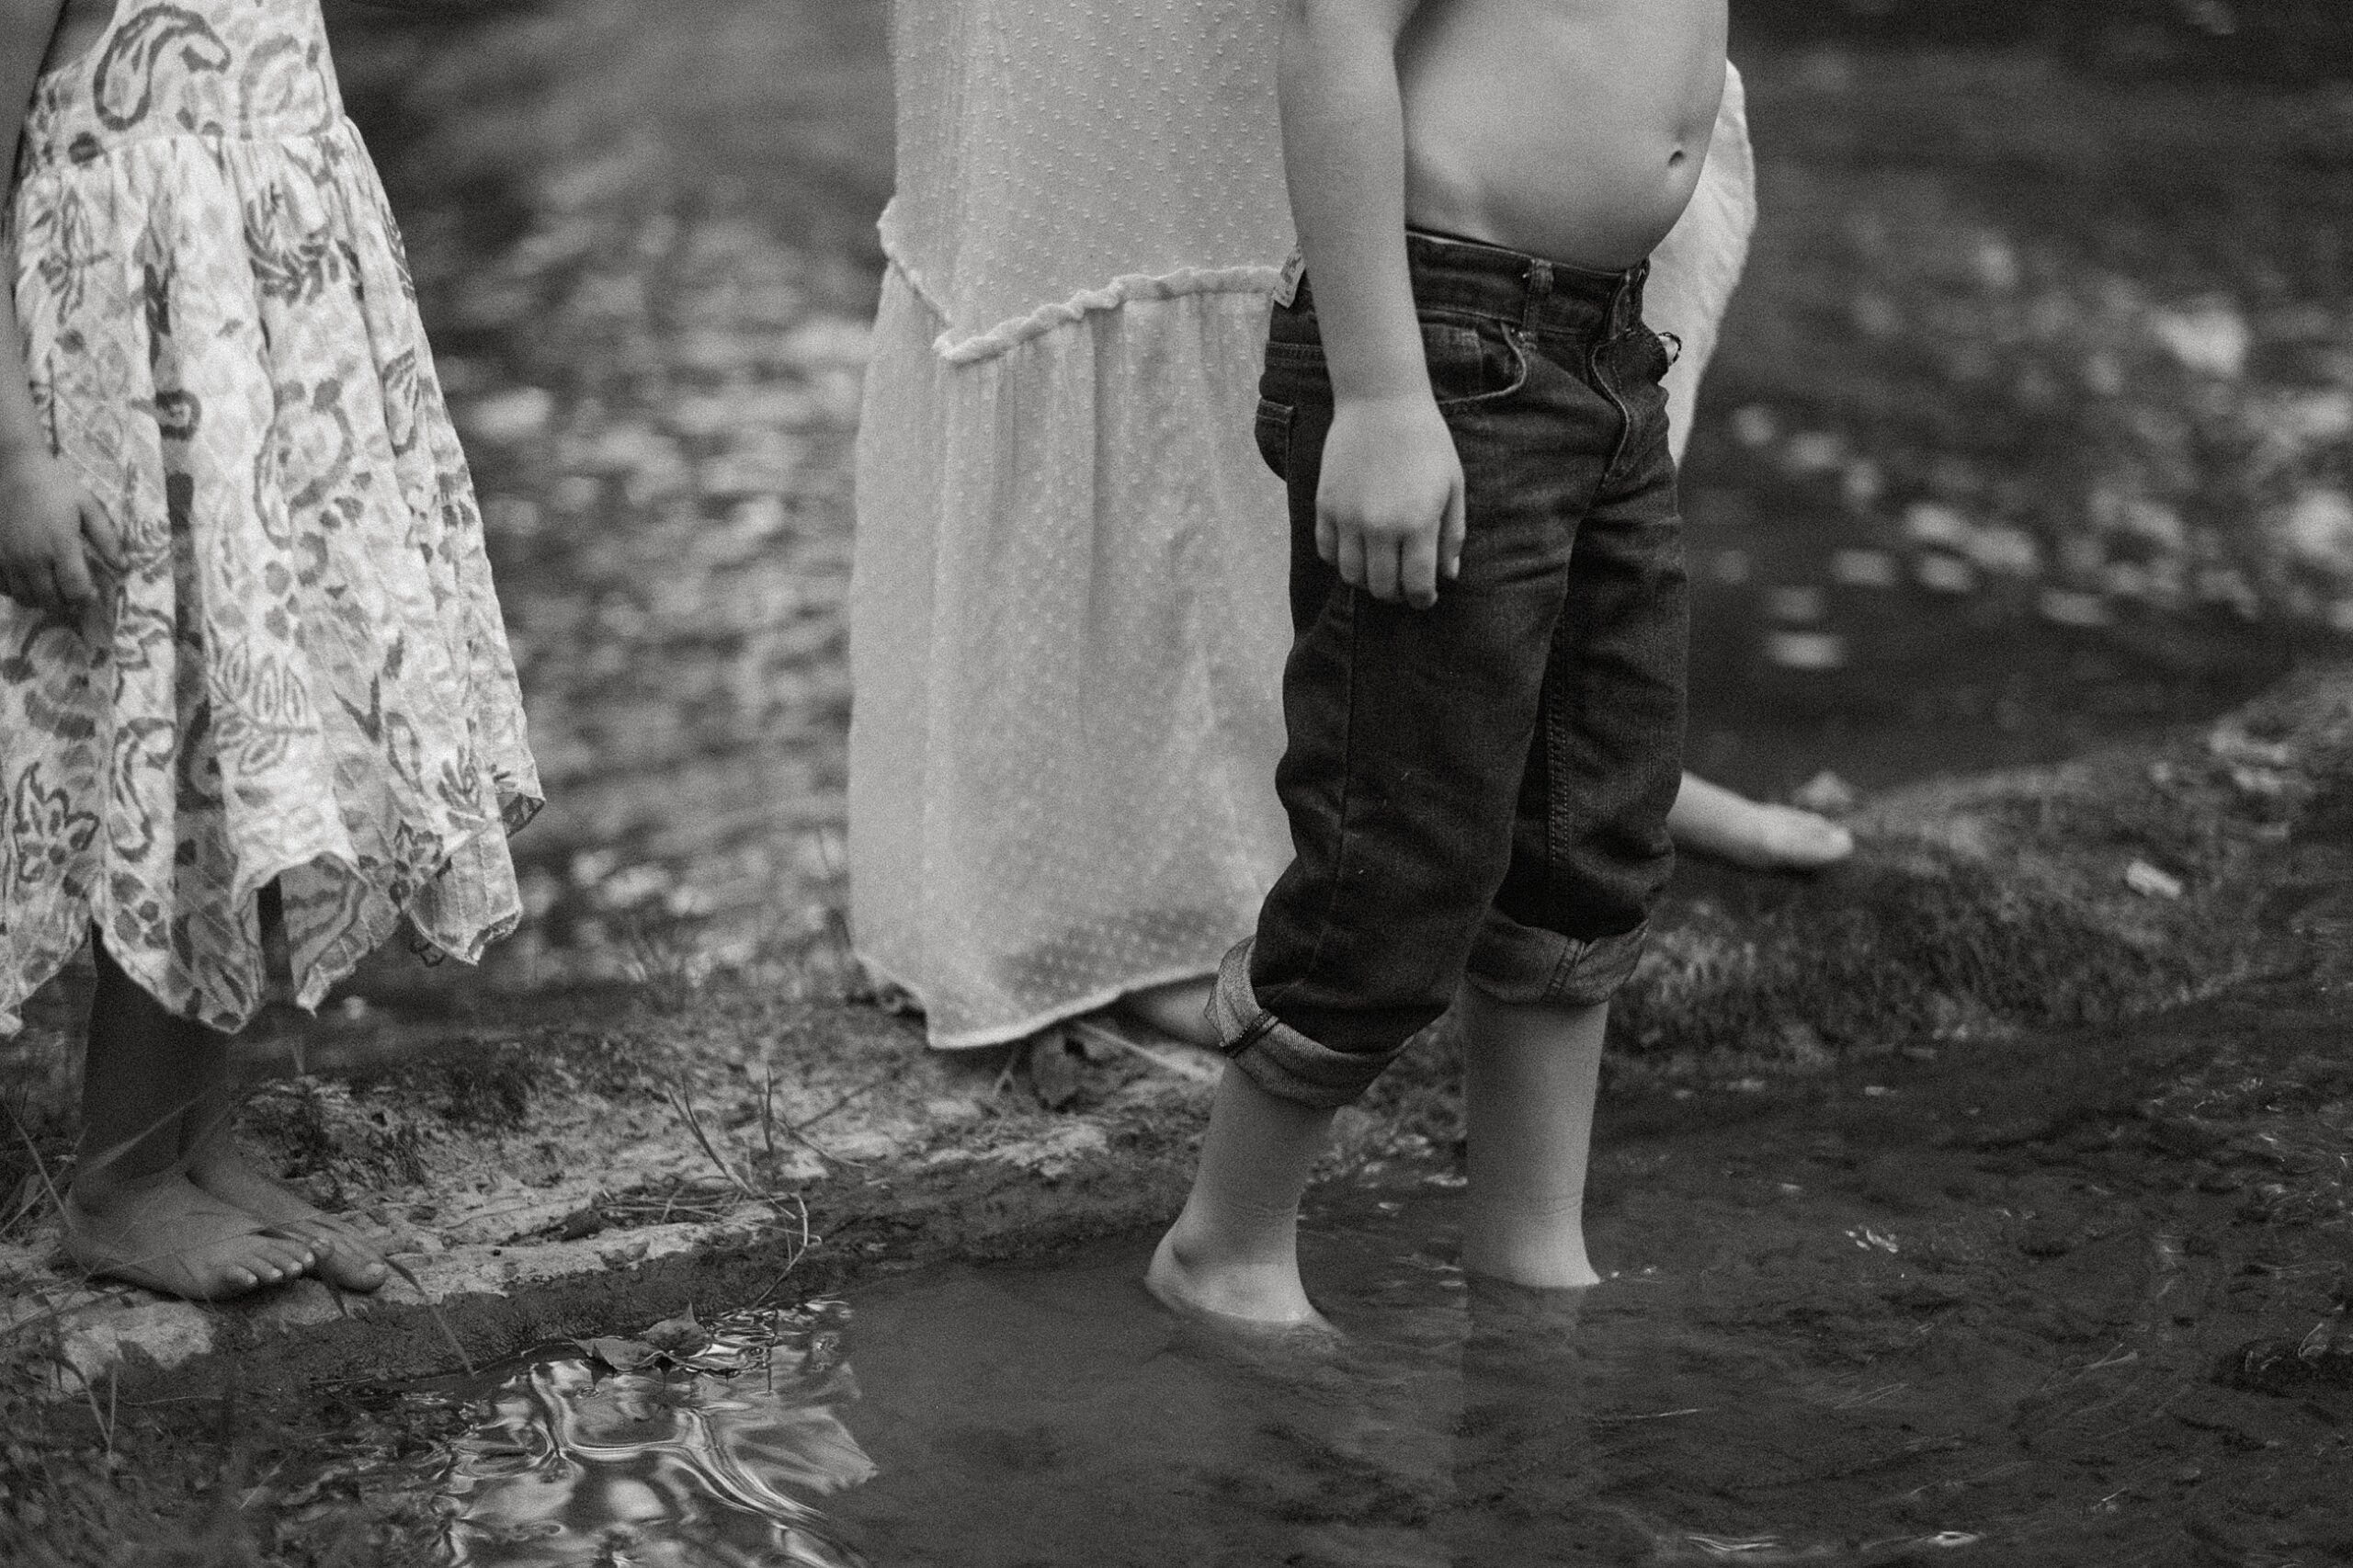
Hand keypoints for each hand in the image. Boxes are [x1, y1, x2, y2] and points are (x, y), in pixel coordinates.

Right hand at [0, 447, 121, 615]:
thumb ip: (106, 538)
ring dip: (42, 601)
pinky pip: (4, 588)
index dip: (87, 599)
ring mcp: (9, 558)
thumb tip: (123, 566)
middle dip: (66, 604)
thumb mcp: (88, 506)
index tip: (94, 595)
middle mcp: (33, 557)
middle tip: (74, 596)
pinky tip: (29, 581)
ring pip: (25, 598)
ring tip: (53, 590)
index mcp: (60, 545)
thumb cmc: (55, 486)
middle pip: (50, 600)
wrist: (13, 469)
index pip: (75, 589)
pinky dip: (17, 591)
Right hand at [1314, 394, 1465, 608]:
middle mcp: (1379, 527)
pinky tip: (1356, 550)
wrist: (1381, 401)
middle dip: (1396, 595)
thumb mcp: (1453, 486)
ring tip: (1379, 570)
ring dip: (1367, 581)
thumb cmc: (1426, 441)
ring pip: (1351, 575)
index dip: (1422, 599)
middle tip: (1403, 587)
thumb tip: (1448, 575)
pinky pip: (1327, 551)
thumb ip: (1451, 535)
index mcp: (1417, 523)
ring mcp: (1347, 518)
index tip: (1425, 598)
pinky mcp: (1325, 505)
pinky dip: (1340, 559)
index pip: (1416, 585)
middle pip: (1381, 587)